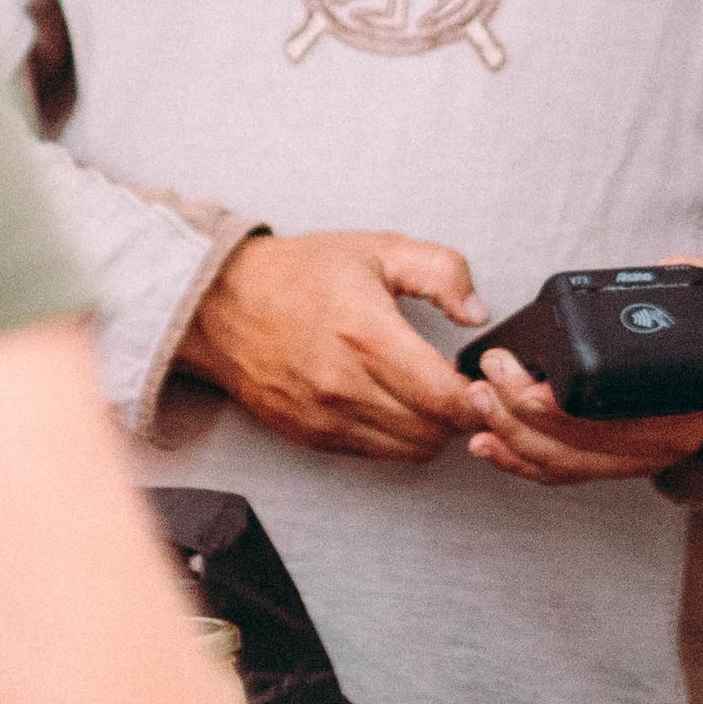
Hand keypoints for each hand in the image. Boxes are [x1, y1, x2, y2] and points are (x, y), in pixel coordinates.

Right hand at [184, 230, 484, 461]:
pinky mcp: (312, 436)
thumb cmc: (296, 275)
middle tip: (463, 388)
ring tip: (430, 396)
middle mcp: (345, 385)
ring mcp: (326, 417)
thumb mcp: (378, 249)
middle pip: (434, 432)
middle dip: (461, 414)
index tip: (481, 379)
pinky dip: (397, 437)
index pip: (445, 398)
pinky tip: (396, 404)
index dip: (478, 397)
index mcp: (367, 335)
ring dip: (431, 430)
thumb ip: (441, 271)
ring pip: (409, 450)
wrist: (221, 304)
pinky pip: (376, 454)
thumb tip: (477, 311)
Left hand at [463, 269, 702, 487]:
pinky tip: (488, 444)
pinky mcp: (619, 465)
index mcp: (683, 406)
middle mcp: (663, 443)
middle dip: (513, 415)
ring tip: (476, 405)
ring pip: (563, 466)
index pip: (600, 419)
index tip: (508, 368)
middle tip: (484, 377)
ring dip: (510, 441)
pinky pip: (565, 475)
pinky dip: (521, 464)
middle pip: (572, 445)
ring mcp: (640, 461)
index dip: (546, 403)